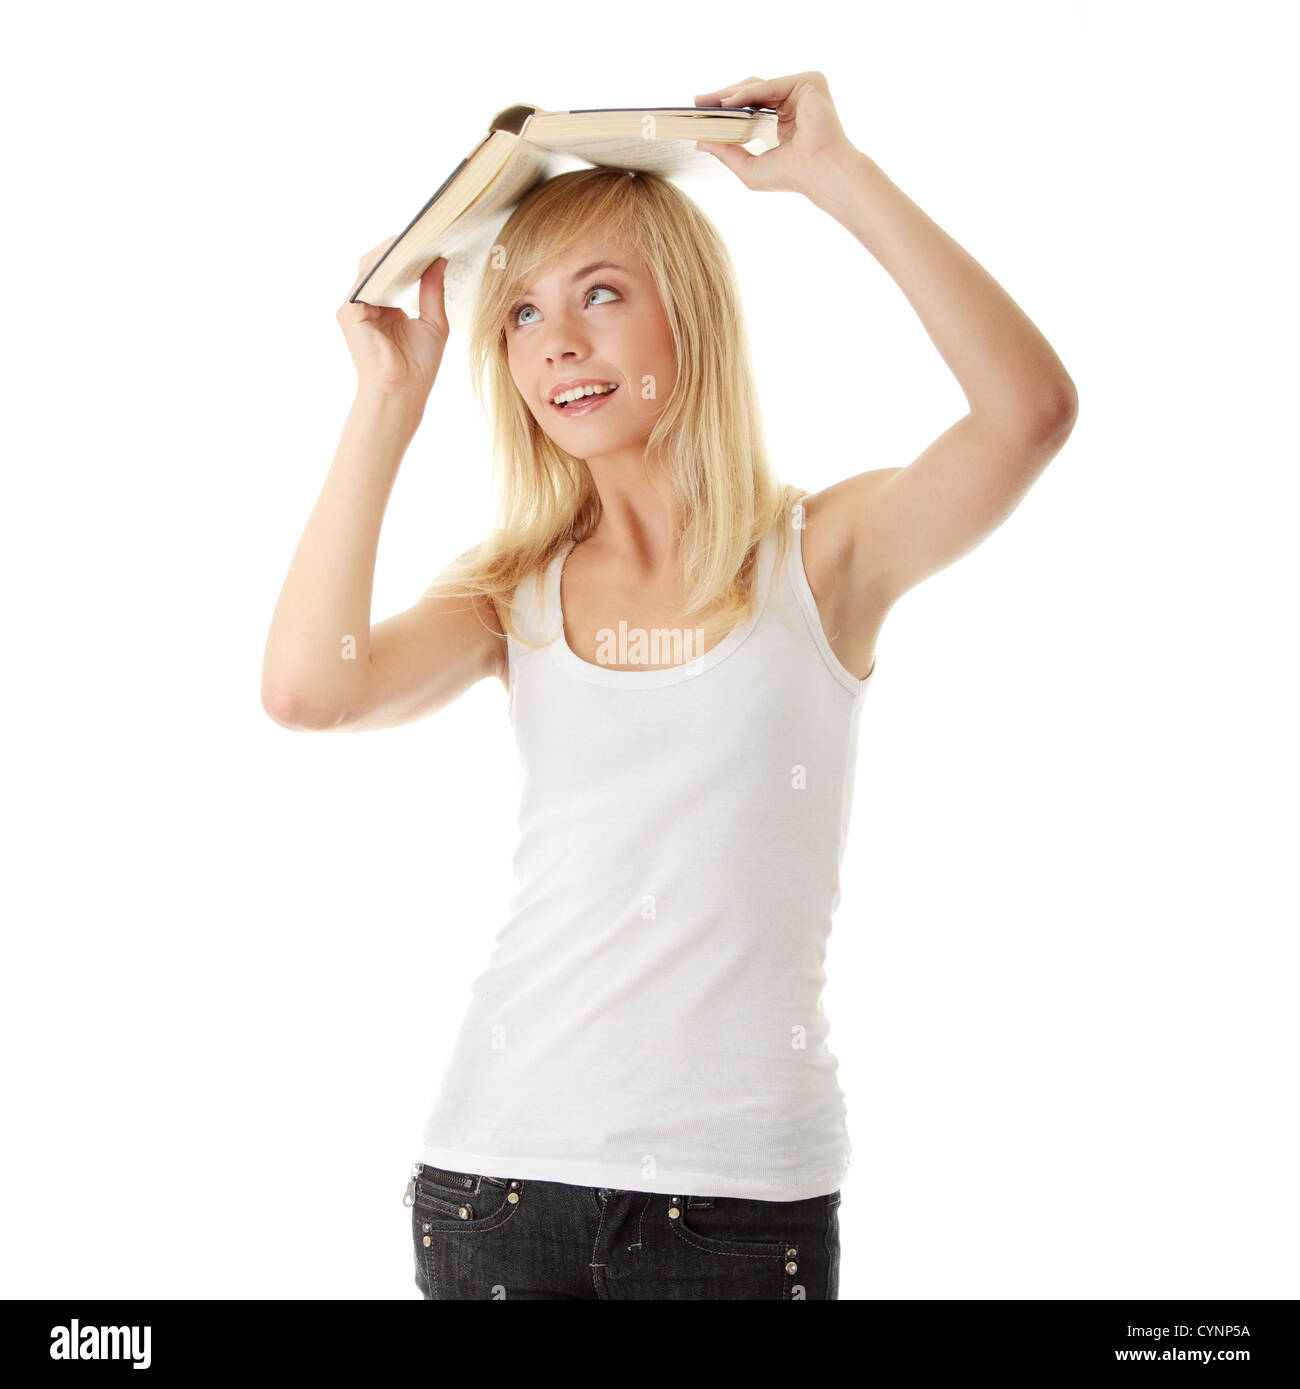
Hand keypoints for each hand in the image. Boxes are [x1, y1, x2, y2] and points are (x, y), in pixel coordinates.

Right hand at [336, 238, 449, 401]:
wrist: (401, 393)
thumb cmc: (417, 368)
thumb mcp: (434, 323)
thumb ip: (434, 291)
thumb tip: (440, 261)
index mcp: (386, 309)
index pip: (394, 273)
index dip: (410, 256)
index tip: (432, 240)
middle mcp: (368, 306)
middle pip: (381, 266)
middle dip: (401, 249)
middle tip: (426, 231)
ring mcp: (355, 308)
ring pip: (371, 267)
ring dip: (392, 251)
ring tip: (417, 237)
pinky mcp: (349, 312)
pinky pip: (365, 278)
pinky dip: (382, 264)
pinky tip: (401, 254)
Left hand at [693, 71, 856, 197]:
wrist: (821, 173)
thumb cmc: (792, 176)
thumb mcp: (749, 166)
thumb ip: (726, 152)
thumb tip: (699, 142)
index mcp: (785, 120)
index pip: (751, 107)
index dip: (725, 108)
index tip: (700, 112)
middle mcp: (795, 102)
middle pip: (752, 92)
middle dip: (722, 97)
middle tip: (697, 102)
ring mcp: (803, 90)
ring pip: (758, 85)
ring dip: (730, 93)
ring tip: (706, 104)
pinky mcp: (809, 82)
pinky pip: (770, 84)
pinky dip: (747, 93)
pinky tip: (727, 103)